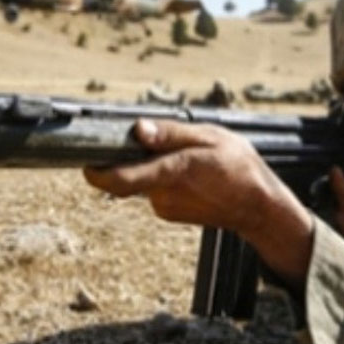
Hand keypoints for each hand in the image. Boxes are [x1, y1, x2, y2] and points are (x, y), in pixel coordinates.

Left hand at [83, 119, 313, 285]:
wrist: (258, 206)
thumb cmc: (239, 167)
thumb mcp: (211, 137)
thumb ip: (171, 134)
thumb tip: (138, 129)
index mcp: (173, 171)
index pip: (122, 179)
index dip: (96, 171)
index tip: (85, 159)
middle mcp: (163, 194)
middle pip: (127, 173)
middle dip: (130, 156)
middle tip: (149, 140)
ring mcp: (164, 207)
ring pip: (141, 179)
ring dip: (150, 166)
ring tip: (183, 157)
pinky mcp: (167, 213)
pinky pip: (152, 189)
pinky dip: (161, 178)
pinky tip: (187, 174)